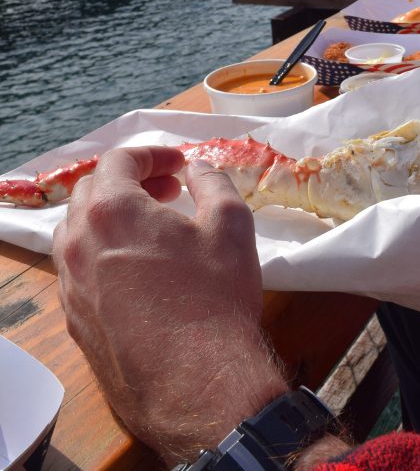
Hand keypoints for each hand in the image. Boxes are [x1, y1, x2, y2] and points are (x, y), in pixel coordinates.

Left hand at [52, 147, 286, 466]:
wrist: (196, 382)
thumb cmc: (215, 297)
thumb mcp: (230, 223)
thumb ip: (212, 181)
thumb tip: (199, 168)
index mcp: (111, 210)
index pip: (119, 160)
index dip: (153, 154)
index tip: (180, 164)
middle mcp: (79, 244)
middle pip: (91, 191)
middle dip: (130, 182)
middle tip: (169, 191)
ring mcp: (71, 285)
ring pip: (76, 231)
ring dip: (110, 217)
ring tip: (150, 228)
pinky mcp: (75, 321)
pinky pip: (79, 271)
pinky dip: (102, 254)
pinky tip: (139, 271)